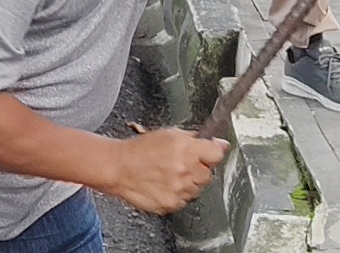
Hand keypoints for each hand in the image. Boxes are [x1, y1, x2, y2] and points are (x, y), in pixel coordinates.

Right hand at [100, 128, 226, 214]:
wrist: (119, 167)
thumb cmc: (140, 149)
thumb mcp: (170, 134)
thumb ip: (196, 138)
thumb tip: (219, 143)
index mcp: (186, 149)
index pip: (217, 155)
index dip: (212, 153)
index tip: (208, 153)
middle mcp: (185, 171)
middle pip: (208, 174)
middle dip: (198, 169)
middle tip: (181, 164)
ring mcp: (179, 190)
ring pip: (197, 190)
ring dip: (188, 184)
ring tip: (169, 175)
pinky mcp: (171, 204)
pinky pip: (184, 201)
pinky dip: (177, 195)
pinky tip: (164, 185)